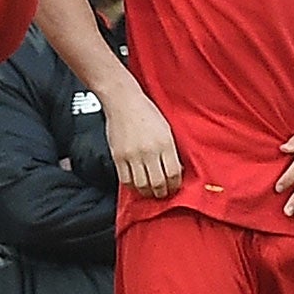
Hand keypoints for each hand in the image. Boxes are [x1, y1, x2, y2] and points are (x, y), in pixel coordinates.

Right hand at [104, 81, 181, 197]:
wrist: (123, 100)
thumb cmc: (146, 112)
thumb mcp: (166, 129)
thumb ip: (171, 151)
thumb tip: (175, 171)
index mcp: (165, 143)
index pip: (173, 173)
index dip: (175, 185)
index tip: (175, 187)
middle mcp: (149, 150)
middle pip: (158, 183)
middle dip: (162, 193)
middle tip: (163, 193)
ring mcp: (132, 155)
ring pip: (142, 185)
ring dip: (148, 192)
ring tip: (150, 191)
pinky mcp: (118, 157)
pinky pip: (126, 180)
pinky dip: (132, 186)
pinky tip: (136, 184)